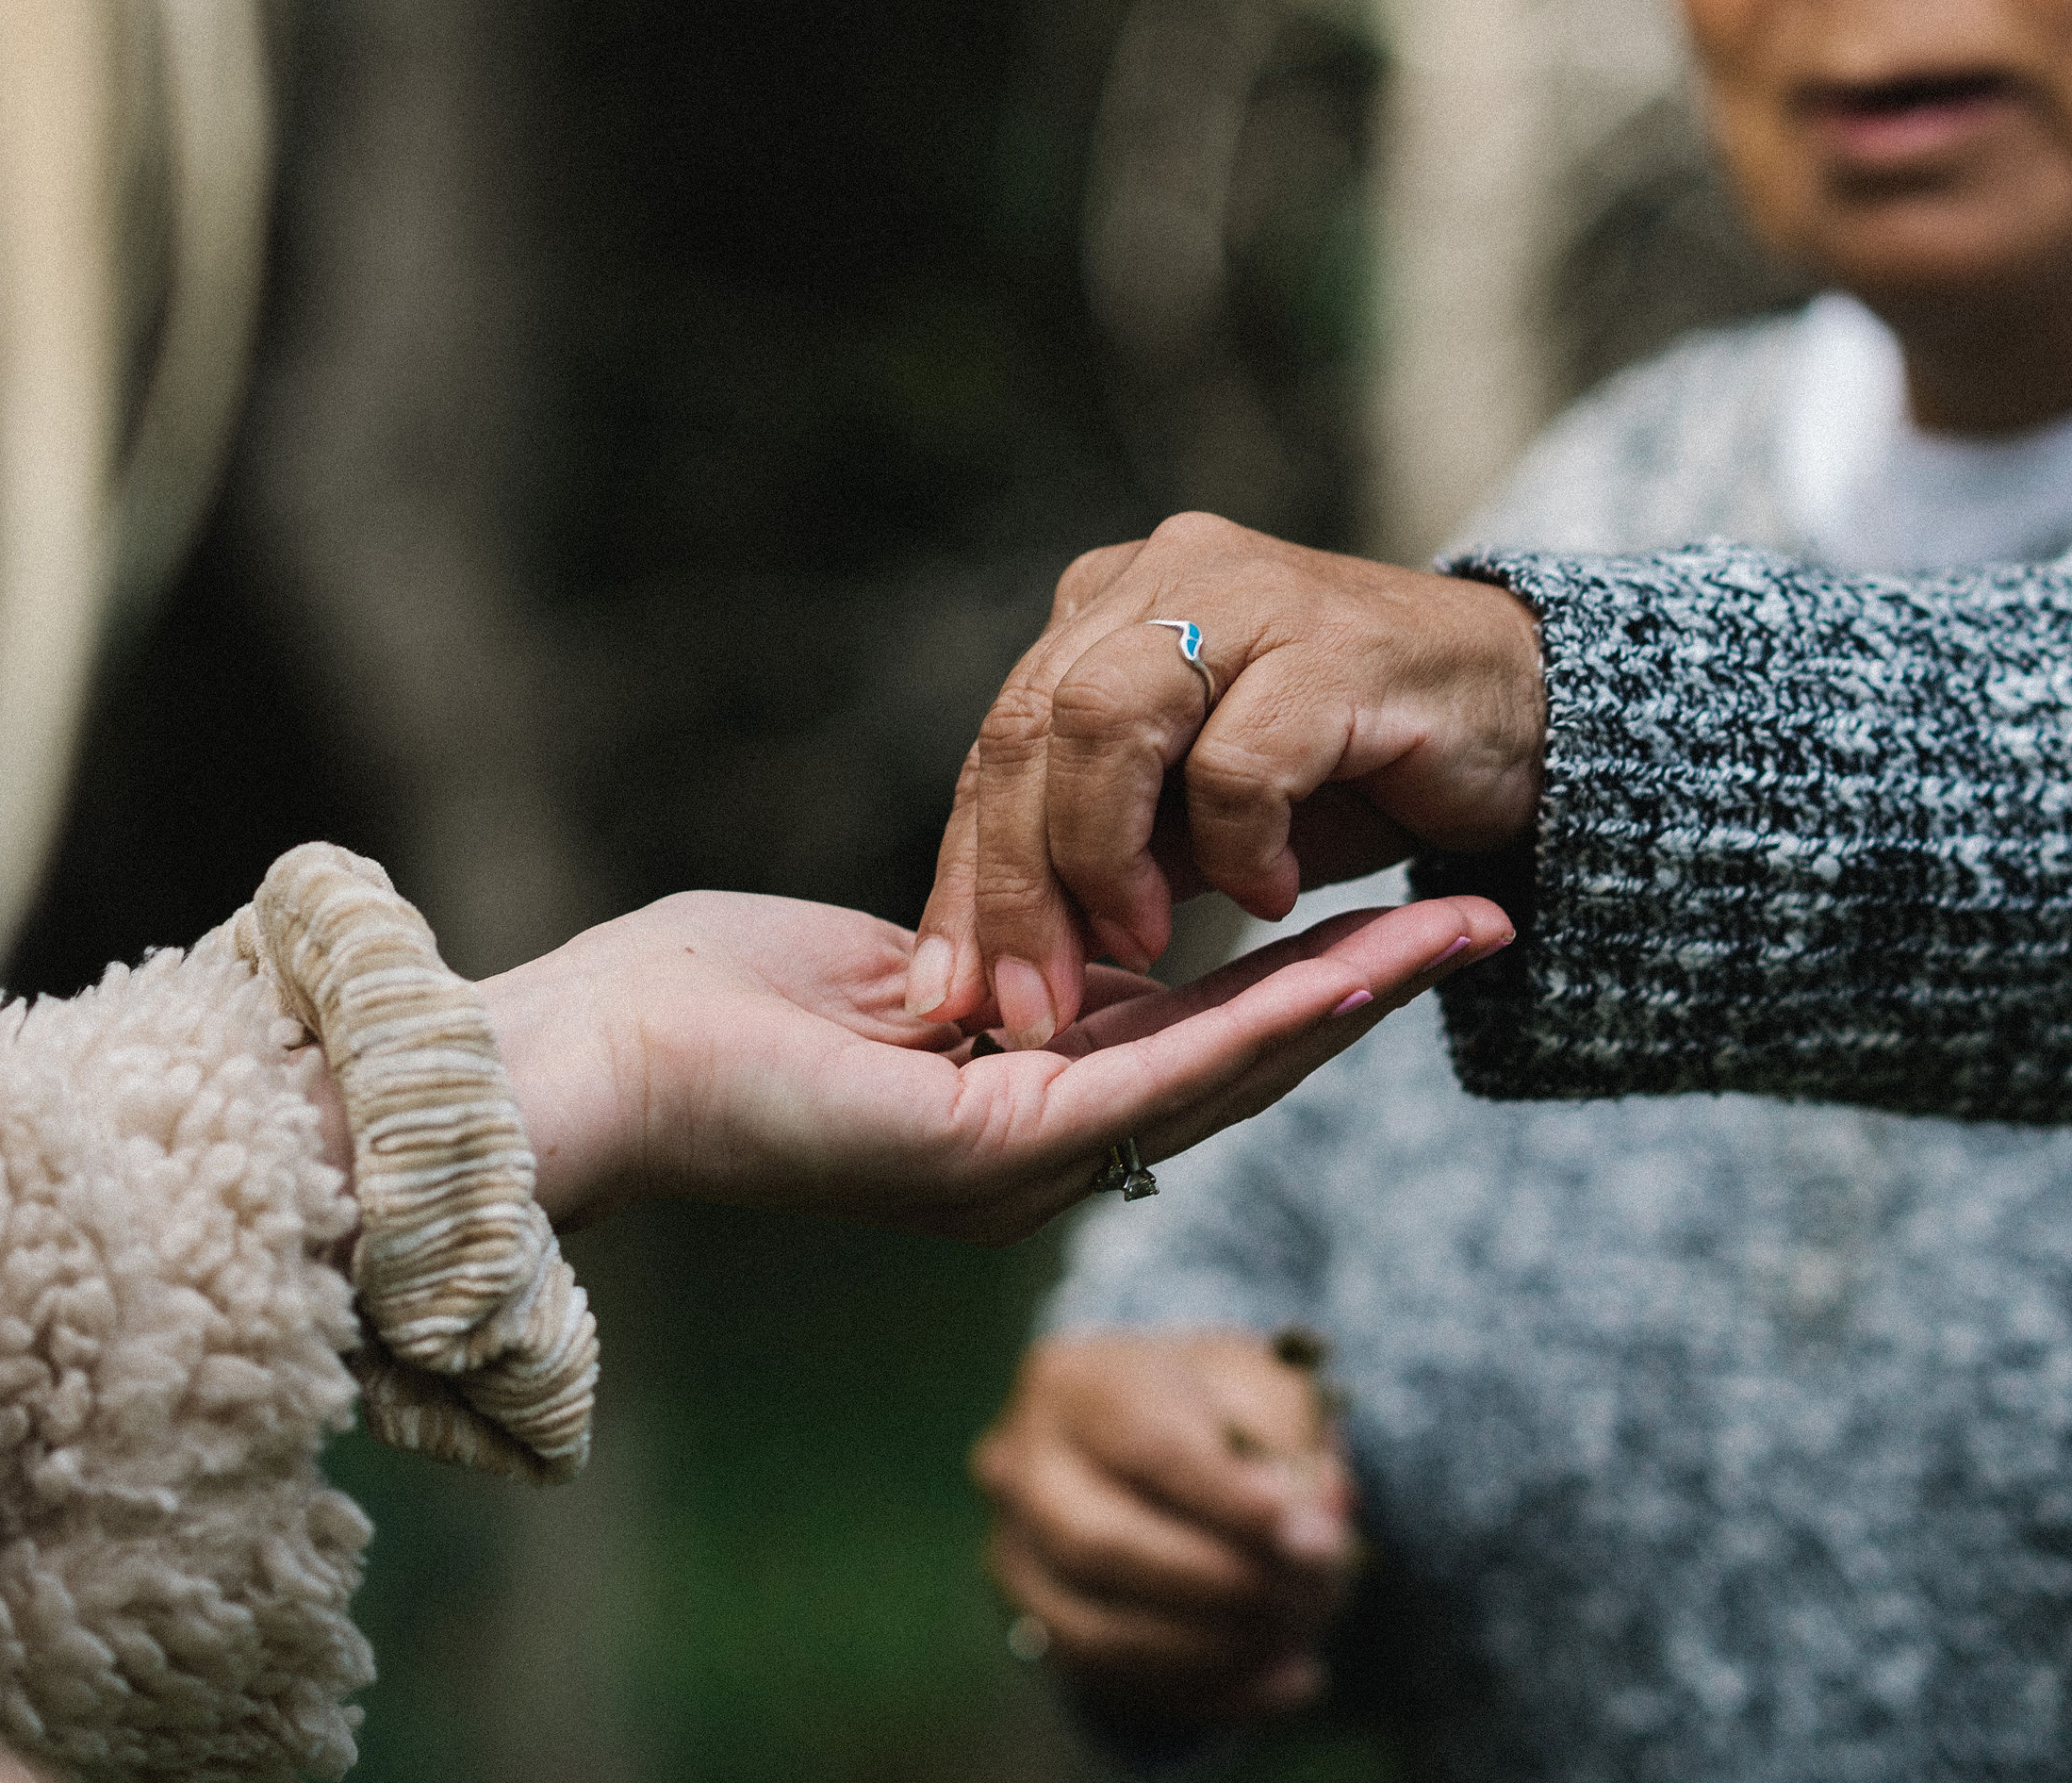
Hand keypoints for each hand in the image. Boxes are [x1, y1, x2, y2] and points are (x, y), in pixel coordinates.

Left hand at [484, 890, 1508, 1242]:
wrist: (582, 1061)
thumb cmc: (695, 1001)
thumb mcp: (888, 962)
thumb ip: (993, 951)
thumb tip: (1053, 931)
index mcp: (1014, 1107)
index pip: (1191, 1032)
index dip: (1304, 974)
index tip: (1397, 906)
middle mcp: (1038, 1155)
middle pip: (1239, 1060)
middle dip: (1368, 990)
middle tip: (1489, 923)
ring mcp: (1023, 1165)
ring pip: (1226, 1069)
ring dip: (1354, 1001)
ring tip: (1465, 936)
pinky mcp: (993, 1154)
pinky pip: (1161, 1072)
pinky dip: (1269, 1018)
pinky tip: (1355, 966)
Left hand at [912, 512, 1546, 1046]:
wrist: (1534, 722)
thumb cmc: (1352, 771)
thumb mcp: (1197, 820)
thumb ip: (1101, 852)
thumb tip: (982, 963)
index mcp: (1111, 608)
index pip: (1001, 743)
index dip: (968, 875)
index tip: (948, 995)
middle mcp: (1167, 577)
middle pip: (1030, 726)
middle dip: (1013, 883)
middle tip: (1028, 1004)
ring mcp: (1253, 597)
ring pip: (1105, 721)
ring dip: (1103, 856)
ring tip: (1148, 941)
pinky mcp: (1337, 648)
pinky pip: (1239, 759)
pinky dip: (1237, 846)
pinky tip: (1269, 896)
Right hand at [975, 1330, 1357, 1733]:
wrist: (1153, 1434)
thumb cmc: (1216, 1401)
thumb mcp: (1265, 1386)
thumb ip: (1297, 1442)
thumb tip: (1325, 1515)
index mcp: (1073, 1379)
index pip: (1148, 1446)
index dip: (1233, 1501)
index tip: (1318, 1539)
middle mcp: (1019, 1466)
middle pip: (1102, 1546)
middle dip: (1223, 1584)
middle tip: (1320, 1594)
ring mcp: (1014, 1553)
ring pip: (1098, 1633)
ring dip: (1217, 1650)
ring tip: (1305, 1637)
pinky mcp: (1034, 1625)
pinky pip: (1113, 1684)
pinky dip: (1209, 1694)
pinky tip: (1289, 1682)